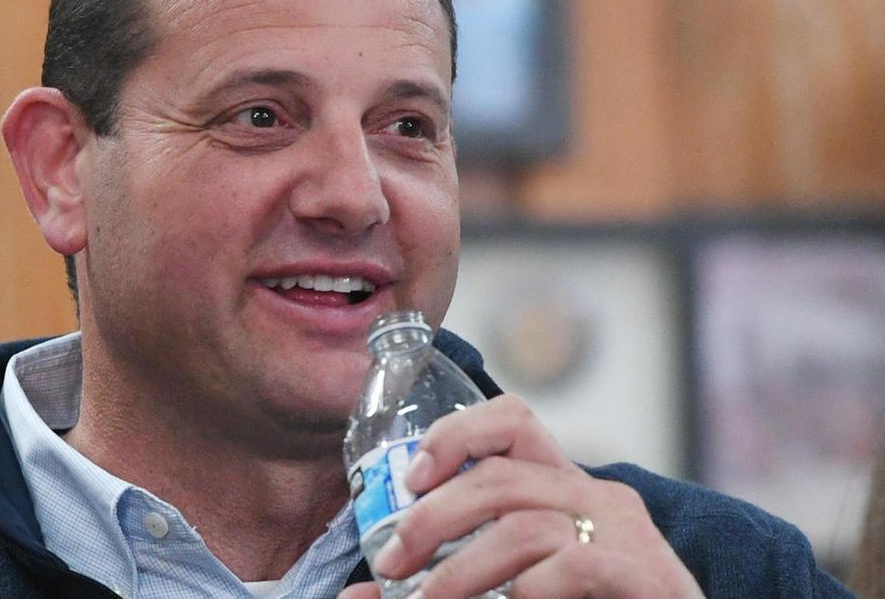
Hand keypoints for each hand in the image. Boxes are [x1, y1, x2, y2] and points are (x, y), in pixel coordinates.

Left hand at [339, 394, 703, 597]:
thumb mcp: (520, 583)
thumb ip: (454, 578)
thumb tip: (360, 596)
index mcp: (564, 487)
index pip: (513, 420)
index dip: (456, 434)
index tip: (411, 476)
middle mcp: (596, 495)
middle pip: (499, 478)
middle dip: (431, 519)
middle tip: (390, 562)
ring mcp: (622, 531)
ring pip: (521, 525)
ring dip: (460, 570)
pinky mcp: (640, 570)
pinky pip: (567, 565)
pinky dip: (520, 593)